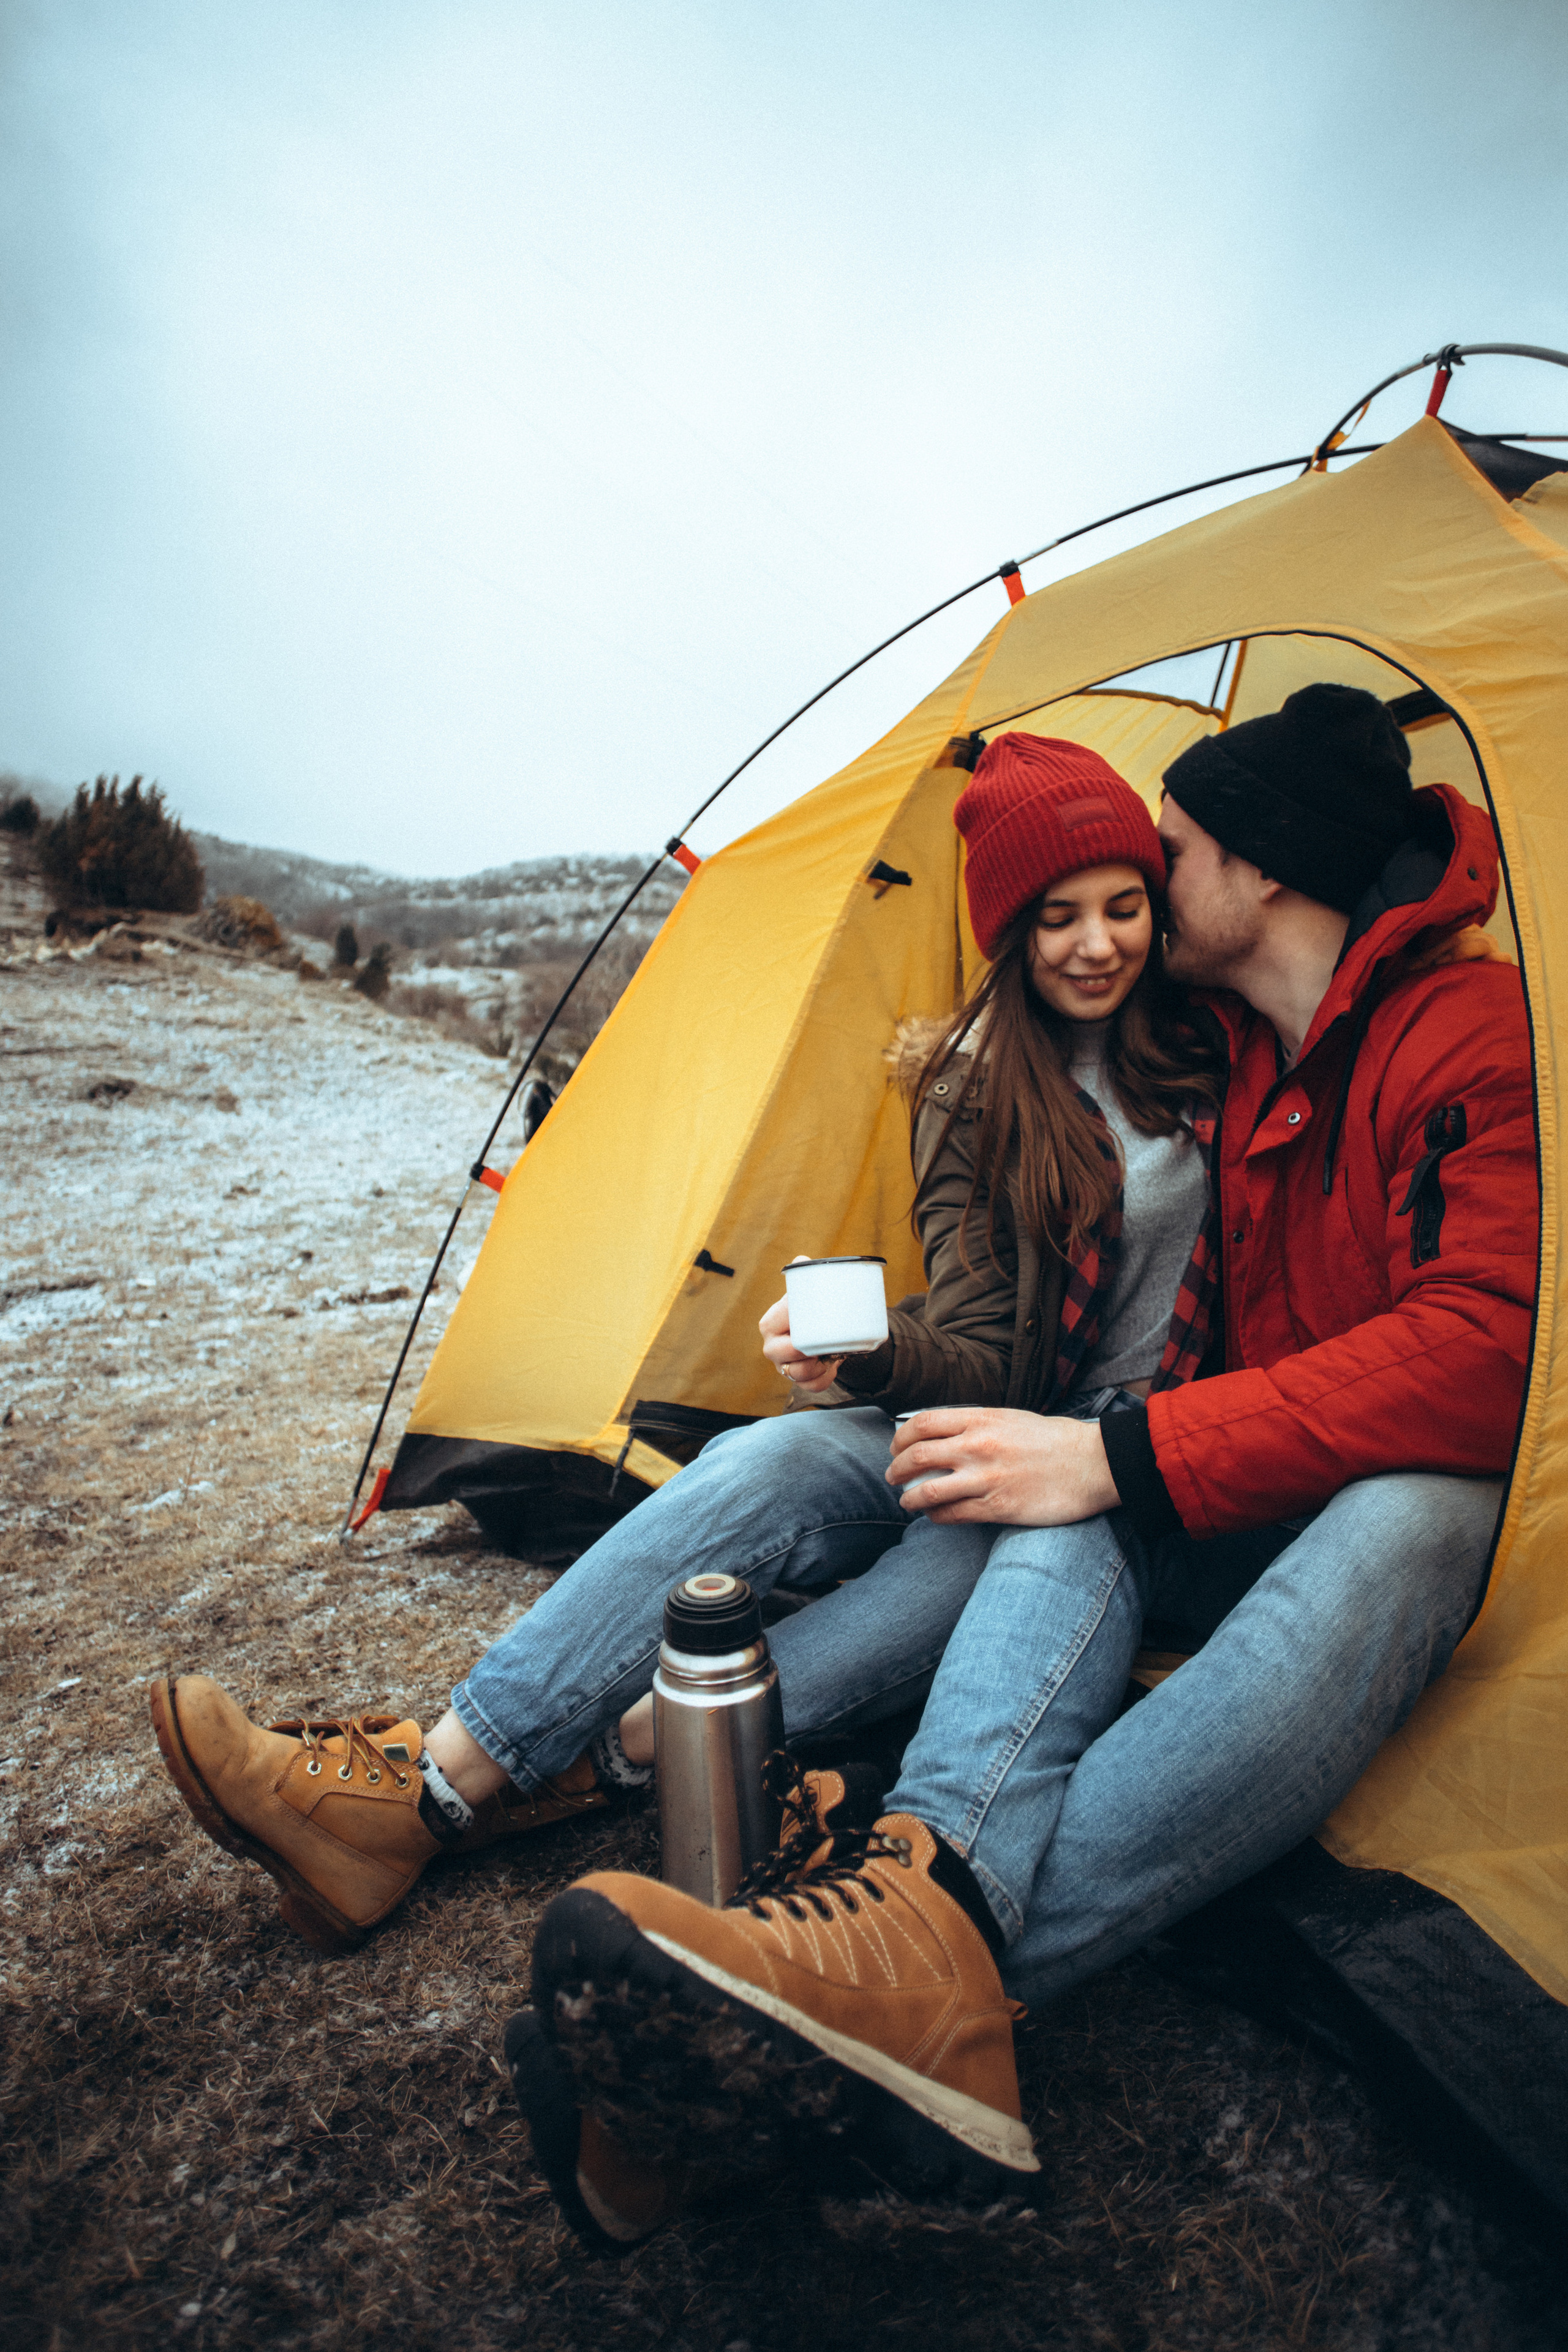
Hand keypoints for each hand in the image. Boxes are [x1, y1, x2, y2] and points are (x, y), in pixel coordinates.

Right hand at [760, 1271, 842, 1393]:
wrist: (821, 1329)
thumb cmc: (810, 1308)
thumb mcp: (806, 1291)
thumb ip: (804, 1274)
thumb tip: (800, 1261)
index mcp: (770, 1323)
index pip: (776, 1325)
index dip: (796, 1324)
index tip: (816, 1319)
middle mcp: (772, 1347)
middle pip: (785, 1354)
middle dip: (807, 1351)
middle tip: (828, 1342)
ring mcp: (783, 1366)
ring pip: (797, 1374)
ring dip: (817, 1367)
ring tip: (833, 1355)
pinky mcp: (797, 1380)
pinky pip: (809, 1387)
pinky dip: (823, 1379)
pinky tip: (830, 1369)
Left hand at [887, 1407, 1119, 1525]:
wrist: (1092, 1464)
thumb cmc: (1054, 1440)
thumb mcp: (1010, 1418)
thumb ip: (976, 1425)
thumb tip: (943, 1436)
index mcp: (980, 1419)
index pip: (922, 1423)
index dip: (901, 1437)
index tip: (897, 1447)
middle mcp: (977, 1446)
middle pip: (916, 1457)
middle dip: (896, 1469)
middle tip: (894, 1477)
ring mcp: (986, 1478)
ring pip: (926, 1492)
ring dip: (909, 1499)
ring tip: (906, 1502)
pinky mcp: (997, 1507)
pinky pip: (952, 1516)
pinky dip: (935, 1517)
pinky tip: (935, 1516)